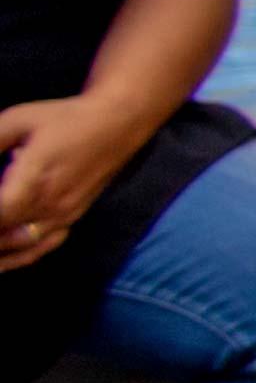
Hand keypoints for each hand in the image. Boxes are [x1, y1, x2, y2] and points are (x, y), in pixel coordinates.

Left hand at [0, 98, 127, 269]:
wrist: (118, 124)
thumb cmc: (64, 118)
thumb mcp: (19, 120)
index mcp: (35, 179)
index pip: (0, 213)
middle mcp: (50, 203)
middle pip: (4, 235)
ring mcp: (63, 215)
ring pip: (21, 247)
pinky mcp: (72, 218)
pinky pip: (42, 248)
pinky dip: (17, 259)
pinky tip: (0, 263)